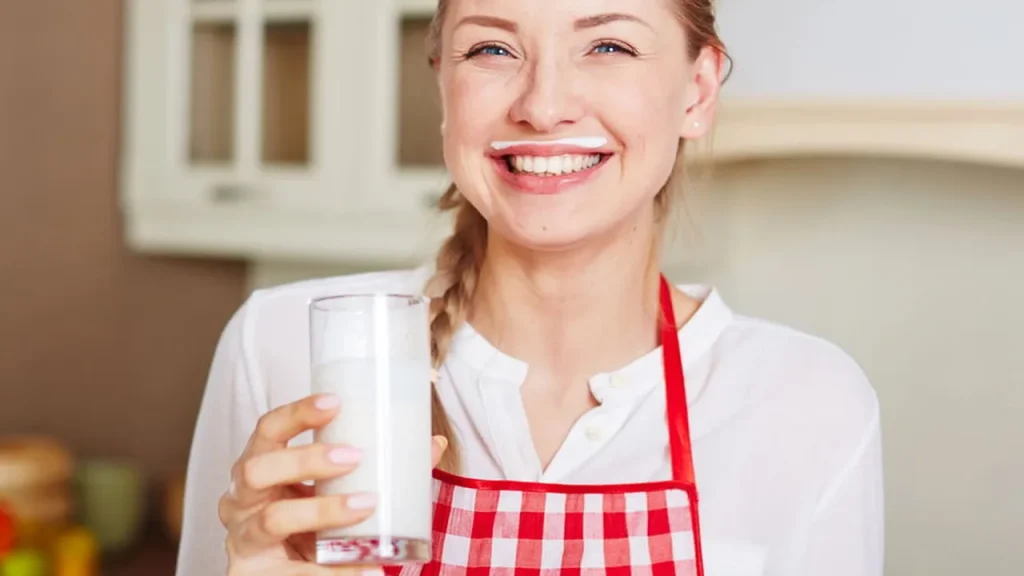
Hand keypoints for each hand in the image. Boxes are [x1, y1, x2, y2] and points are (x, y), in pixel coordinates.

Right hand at [218, 394, 447, 574]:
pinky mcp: (252, 575)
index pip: (267, 429)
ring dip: (323, 510)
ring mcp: (244, 539)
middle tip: (355, 456)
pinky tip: (366, 567)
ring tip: (366, 504)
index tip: (334, 402)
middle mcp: (241, 500)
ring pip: (273, 519)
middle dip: (307, 459)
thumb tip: (434, 444)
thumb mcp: (335, 493)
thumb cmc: (308, 526)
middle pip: (258, 468)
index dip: (295, 413)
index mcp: (261, 467)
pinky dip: (334, 569)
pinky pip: (293, 572)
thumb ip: (378, 469)